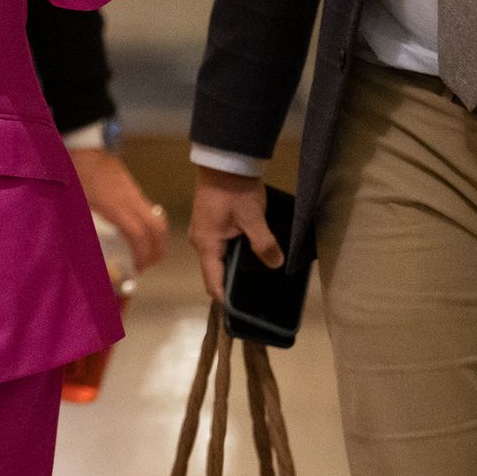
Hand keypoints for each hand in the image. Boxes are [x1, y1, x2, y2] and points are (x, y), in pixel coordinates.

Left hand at [70, 149, 167, 270]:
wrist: (82, 147)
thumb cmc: (75, 175)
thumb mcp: (74, 204)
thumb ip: (80, 228)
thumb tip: (84, 253)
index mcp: (115, 205)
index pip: (139, 234)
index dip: (143, 254)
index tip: (138, 268)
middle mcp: (130, 199)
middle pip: (157, 227)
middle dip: (158, 249)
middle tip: (148, 265)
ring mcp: (134, 192)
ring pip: (157, 217)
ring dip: (157, 238)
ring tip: (147, 253)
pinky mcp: (133, 187)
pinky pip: (149, 209)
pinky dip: (151, 225)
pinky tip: (139, 234)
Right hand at [188, 166, 282, 301]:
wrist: (224, 161)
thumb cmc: (235, 190)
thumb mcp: (253, 217)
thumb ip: (264, 243)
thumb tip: (276, 264)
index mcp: (206, 244)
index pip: (212, 281)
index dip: (225, 299)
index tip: (239, 314)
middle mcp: (200, 241)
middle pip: (215, 271)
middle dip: (232, 284)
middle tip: (255, 295)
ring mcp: (204, 231)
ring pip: (218, 258)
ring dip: (234, 267)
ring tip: (256, 276)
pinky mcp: (211, 223)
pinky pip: (220, 246)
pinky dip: (233, 254)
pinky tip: (250, 254)